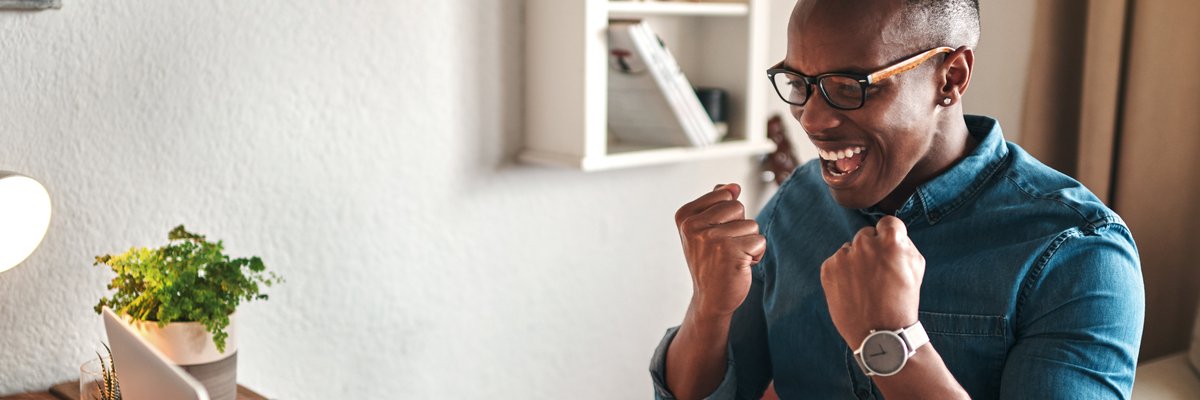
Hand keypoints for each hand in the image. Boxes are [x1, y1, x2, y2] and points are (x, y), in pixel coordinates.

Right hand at [675, 183, 766, 318]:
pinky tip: (741, 266)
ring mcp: (711, 239)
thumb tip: (733, 186)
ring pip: (751, 224)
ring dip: (748, 242)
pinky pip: (760, 240)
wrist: (710, 298)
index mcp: (685, 216)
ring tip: (733, 257)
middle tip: (725, 248)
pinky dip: (756, 255)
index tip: (714, 235)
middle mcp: (694, 226)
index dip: (728, 215)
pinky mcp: (731, 252)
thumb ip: (716, 203)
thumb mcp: (704, 229)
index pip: (724, 194)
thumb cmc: (710, 261)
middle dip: (739, 226)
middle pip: (738, 206)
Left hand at [820, 216, 925, 345]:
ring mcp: (844, 256)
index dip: (890, 236)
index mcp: (891, 241)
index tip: (889, 249)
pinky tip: (852, 290)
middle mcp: (865, 244)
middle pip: (866, 234)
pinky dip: (842, 273)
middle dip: (871, 248)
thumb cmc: (902, 301)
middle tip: (877, 272)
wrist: (879, 333)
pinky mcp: (828, 268)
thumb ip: (904, 244)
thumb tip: (891, 232)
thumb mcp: (916, 268)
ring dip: (855, 260)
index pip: (888, 222)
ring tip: (864, 285)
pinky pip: (836, 262)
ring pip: (849, 249)